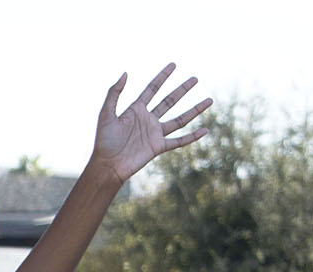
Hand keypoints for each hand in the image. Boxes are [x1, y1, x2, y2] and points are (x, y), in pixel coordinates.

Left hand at [89, 63, 211, 181]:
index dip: (162, 77)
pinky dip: (193, 136)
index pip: (152, 89)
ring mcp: (155, 133)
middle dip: (182, 89)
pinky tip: (205, 130)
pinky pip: (179, 141)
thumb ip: (114, 93)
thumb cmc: (104, 141)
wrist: (107, 165)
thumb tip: (125, 73)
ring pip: (179, 119)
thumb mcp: (106, 114)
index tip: (173, 65)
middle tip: (195, 78)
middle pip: (169, 101)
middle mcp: (148, 119)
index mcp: (136, 109)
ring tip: (209, 100)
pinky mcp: (158, 147)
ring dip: (194, 110)